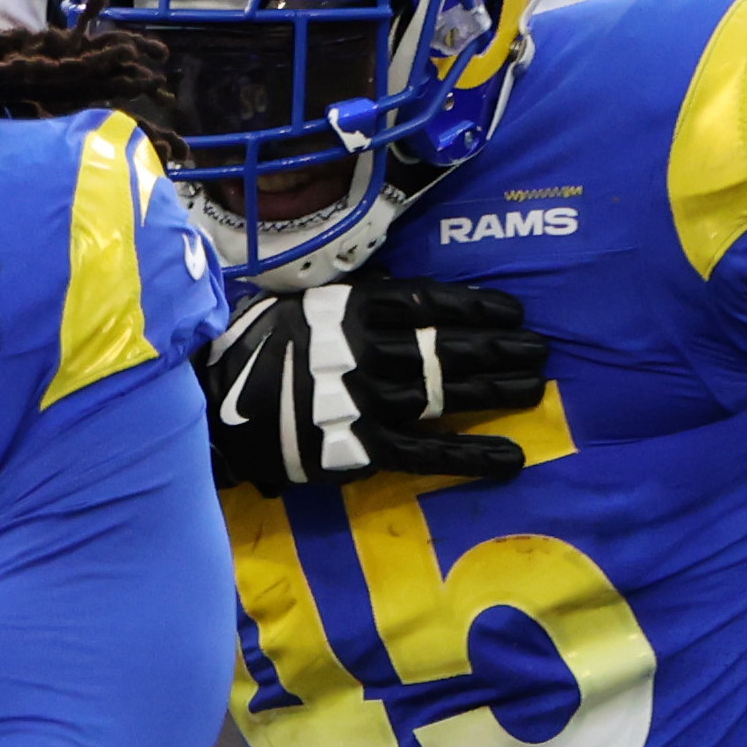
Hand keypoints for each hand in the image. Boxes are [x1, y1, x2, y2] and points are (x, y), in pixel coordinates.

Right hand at [202, 278, 554, 492]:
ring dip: (497, 391)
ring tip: (534, 387)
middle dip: (501, 348)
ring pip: (446, 394)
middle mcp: (363, 351)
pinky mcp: (358, 447)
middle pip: (447, 347)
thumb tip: (392, 288)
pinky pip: (428, 453)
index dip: (477, 306)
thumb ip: (346, 302)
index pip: (428, 301)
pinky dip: (472, 456)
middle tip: (540, 350)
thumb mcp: (294, 307)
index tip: (514, 310)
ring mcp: (363, 400)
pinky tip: (512, 458)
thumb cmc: (249, 351)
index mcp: (348, 310)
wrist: (205, 408)